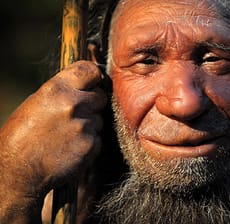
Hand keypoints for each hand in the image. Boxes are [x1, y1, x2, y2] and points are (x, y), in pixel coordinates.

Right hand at [0, 61, 106, 220]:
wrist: (18, 171)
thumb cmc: (22, 136)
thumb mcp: (37, 103)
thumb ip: (63, 92)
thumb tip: (85, 87)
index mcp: (57, 89)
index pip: (90, 71)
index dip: (94, 76)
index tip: (93, 82)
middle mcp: (73, 104)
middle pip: (100, 96)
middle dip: (92, 104)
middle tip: (77, 115)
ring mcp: (84, 125)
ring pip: (99, 119)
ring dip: (89, 125)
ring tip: (67, 135)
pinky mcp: (91, 145)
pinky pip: (98, 138)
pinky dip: (89, 143)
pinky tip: (71, 148)